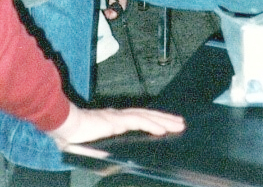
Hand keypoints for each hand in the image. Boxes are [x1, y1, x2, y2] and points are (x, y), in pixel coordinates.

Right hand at [48, 102, 184, 147]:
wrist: (63, 126)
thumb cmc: (73, 137)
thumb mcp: (94, 147)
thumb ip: (106, 151)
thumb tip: (116, 163)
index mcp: (115, 121)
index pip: (140, 119)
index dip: (155, 120)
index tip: (168, 123)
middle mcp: (120, 116)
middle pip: (148, 116)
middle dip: (166, 119)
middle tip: (181, 123)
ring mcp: (119, 117)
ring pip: (147, 117)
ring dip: (164, 121)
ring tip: (178, 125)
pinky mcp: (117, 121)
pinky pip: (139, 122)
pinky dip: (152, 125)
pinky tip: (162, 129)